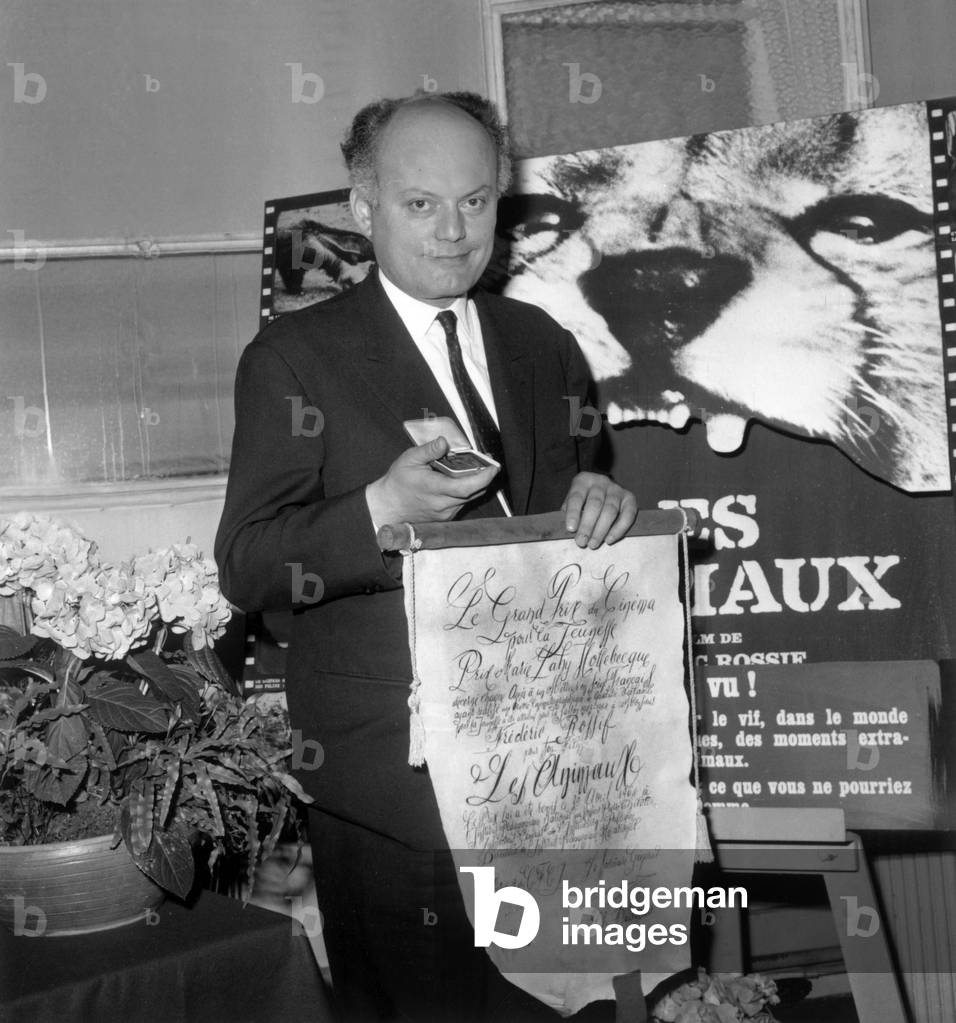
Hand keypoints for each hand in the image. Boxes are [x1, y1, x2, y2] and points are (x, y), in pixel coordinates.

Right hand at [366, 436, 498, 525]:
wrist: (388, 506)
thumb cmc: (398, 482)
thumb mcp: (409, 459)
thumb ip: (429, 450)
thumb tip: (444, 441)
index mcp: (434, 488)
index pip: (466, 487)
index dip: (484, 478)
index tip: (493, 467)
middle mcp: (443, 504)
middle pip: (473, 492)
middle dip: (484, 478)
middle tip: (489, 463)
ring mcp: (445, 513)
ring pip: (469, 499)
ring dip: (476, 485)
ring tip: (478, 469)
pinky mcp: (445, 518)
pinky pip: (462, 504)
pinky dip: (466, 492)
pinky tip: (462, 480)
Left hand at [562, 472, 637, 547]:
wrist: (603, 491)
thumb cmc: (583, 501)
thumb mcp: (572, 502)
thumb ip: (569, 513)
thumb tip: (572, 530)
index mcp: (583, 481)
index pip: (577, 496)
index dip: (573, 513)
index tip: (571, 529)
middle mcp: (601, 482)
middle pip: (595, 504)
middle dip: (587, 525)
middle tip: (581, 542)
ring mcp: (617, 489)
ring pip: (610, 510)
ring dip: (601, 530)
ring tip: (593, 544)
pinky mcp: (629, 498)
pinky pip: (628, 514)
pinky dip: (619, 529)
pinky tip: (609, 539)